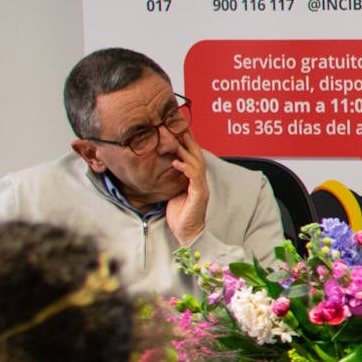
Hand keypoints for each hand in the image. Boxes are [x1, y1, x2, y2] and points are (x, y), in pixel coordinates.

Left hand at [166, 131, 209, 246]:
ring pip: (197, 164)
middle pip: (198, 156)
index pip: (193, 159)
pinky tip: (176, 162)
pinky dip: (186, 168)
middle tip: (181, 128)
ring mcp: (201, 188)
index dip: (188, 145)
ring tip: (177, 142)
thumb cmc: (180, 216)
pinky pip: (194, 177)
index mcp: (194, 181)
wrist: (188, 234)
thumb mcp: (172, 194)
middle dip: (190, 142)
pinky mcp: (199, 195)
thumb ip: (171, 182)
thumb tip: (161, 172)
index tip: (179, 132)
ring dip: (187, 152)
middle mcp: (200, 182)